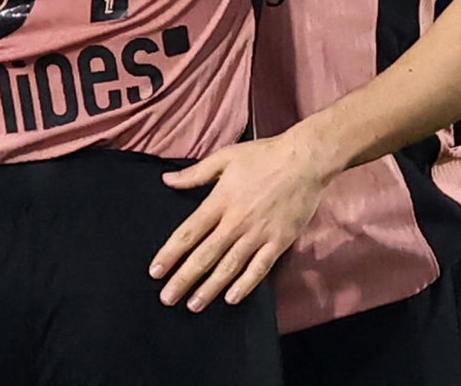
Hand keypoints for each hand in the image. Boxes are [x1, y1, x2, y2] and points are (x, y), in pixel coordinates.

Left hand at [149, 131, 334, 311]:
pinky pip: (259, 268)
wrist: (305, 160)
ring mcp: (258, 234)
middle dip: (184, 279)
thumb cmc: (264, 156)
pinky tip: (231, 298)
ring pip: (229, 267)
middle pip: (205, 256)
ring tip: (193, 305)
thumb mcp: (225, 157)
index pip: (188, 233)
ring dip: (209, 288)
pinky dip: (245, 285)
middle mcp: (236, 222)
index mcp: (220, 201)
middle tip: (167, 298)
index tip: (155, 271)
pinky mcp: (278, 242)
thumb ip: (195, 173)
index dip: (170, 254)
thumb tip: (167, 180)